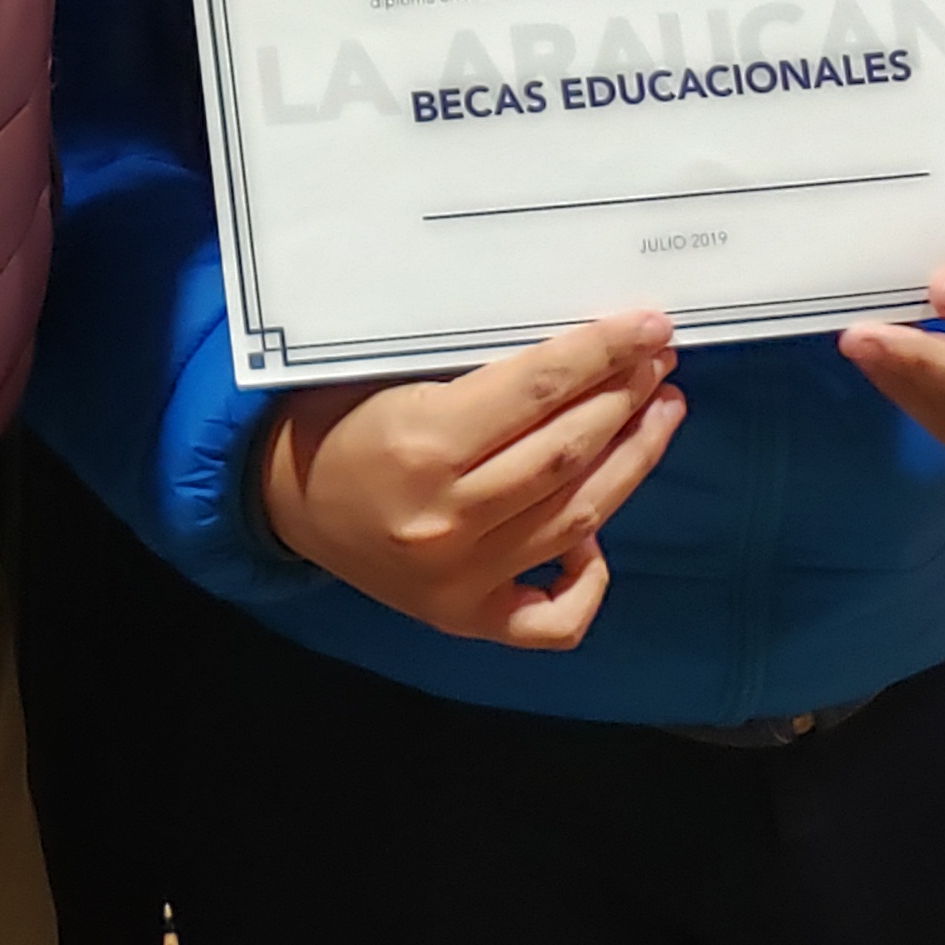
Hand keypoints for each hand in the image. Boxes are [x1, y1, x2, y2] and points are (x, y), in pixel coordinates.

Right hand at [258, 309, 684, 649]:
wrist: (283, 496)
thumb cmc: (337, 415)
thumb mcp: (391, 372)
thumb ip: (477, 374)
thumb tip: (576, 351)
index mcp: (424, 444)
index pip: (538, 391)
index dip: (602, 354)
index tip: (649, 325)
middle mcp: (450, 518)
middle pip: (567, 453)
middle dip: (624, 399)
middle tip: (660, 360)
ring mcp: (462, 579)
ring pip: (576, 518)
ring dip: (630, 461)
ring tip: (661, 412)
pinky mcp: (465, 619)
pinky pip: (553, 619)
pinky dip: (589, 581)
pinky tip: (599, 534)